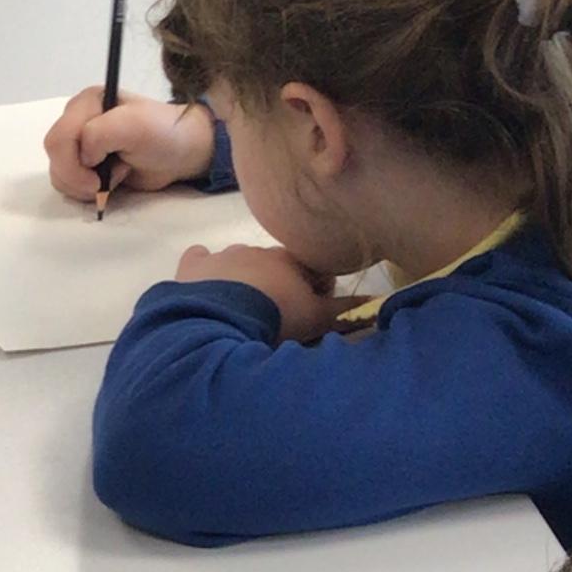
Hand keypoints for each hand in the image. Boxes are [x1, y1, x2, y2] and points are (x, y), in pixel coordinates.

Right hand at [44, 90, 214, 205]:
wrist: (182, 153)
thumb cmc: (163, 135)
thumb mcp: (134, 125)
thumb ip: (99, 133)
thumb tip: (84, 158)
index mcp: (86, 103)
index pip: (58, 138)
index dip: (73, 163)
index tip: (98, 175)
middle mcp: (77, 120)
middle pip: (54, 157)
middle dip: (78, 177)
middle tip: (105, 180)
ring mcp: (80, 144)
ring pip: (58, 174)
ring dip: (84, 185)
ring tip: (115, 175)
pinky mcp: (85, 165)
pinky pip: (68, 184)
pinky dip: (86, 191)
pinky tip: (111, 181)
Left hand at [172, 239, 335, 339]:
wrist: (220, 322)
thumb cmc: (276, 317)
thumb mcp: (317, 318)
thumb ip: (347, 311)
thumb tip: (378, 304)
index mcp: (290, 258)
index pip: (311, 268)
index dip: (315, 289)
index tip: (311, 311)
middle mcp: (257, 249)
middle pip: (274, 265)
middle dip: (278, 284)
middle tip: (275, 315)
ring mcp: (223, 255)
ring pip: (238, 262)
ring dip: (243, 280)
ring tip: (240, 311)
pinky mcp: (192, 266)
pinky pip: (199, 259)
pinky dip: (203, 270)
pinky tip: (204, 288)